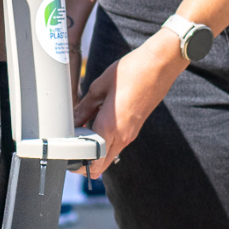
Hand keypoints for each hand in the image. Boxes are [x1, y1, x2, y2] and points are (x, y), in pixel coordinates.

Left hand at [72, 32, 185, 178]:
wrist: (160, 65)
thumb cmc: (131, 71)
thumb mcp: (100, 86)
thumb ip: (85, 107)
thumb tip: (73, 120)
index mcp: (111, 126)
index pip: (93, 159)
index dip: (79, 163)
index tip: (67, 156)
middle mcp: (123, 135)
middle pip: (103, 164)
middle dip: (86, 163)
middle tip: (71, 151)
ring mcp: (131, 132)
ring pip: (110, 153)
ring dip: (95, 151)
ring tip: (79, 134)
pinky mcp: (135, 127)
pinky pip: (117, 143)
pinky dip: (105, 141)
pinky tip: (95, 125)